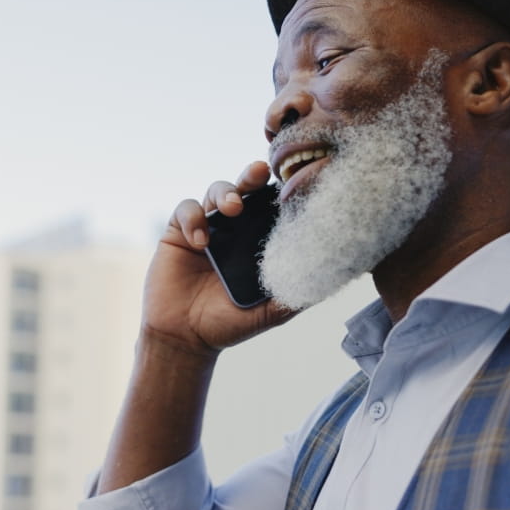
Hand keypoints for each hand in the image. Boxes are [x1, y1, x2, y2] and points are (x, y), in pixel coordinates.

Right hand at [142, 161, 296, 354]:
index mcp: (258, 241)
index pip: (271, 207)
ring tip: (232, 209)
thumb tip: (330, 282)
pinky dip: (194, 219)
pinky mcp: (178, 232)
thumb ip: (296, 294)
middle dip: (252, 176)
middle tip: (259, 173)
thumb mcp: (271, 312)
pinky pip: (186, 210)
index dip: (280, 192)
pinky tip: (201, 241)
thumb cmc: (229, 323)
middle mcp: (235, 228)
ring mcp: (207, 227)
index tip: (291, 184)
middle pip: (245, 188)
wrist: (186, 337)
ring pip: (216, 191)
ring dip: (225, 192)